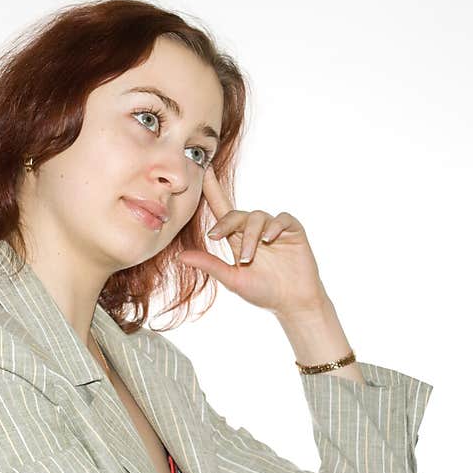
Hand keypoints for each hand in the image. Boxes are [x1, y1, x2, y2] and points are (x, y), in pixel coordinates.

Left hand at [176, 166, 329, 317]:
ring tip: (250, 257)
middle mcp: (253, 230)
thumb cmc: (263, 292)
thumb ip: (210, 265)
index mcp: (237, 238)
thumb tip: (179, 256)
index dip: (212, 189)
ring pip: (257, 217)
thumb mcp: (233, 279)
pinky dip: (274, 227)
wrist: (293, 302)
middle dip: (229, 227)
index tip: (202, 170)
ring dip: (252, 235)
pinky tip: (270, 239)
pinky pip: (281, 218)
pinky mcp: (292, 230)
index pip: (221, 209)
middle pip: (237, 214)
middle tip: (225, 245)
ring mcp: (273, 228)